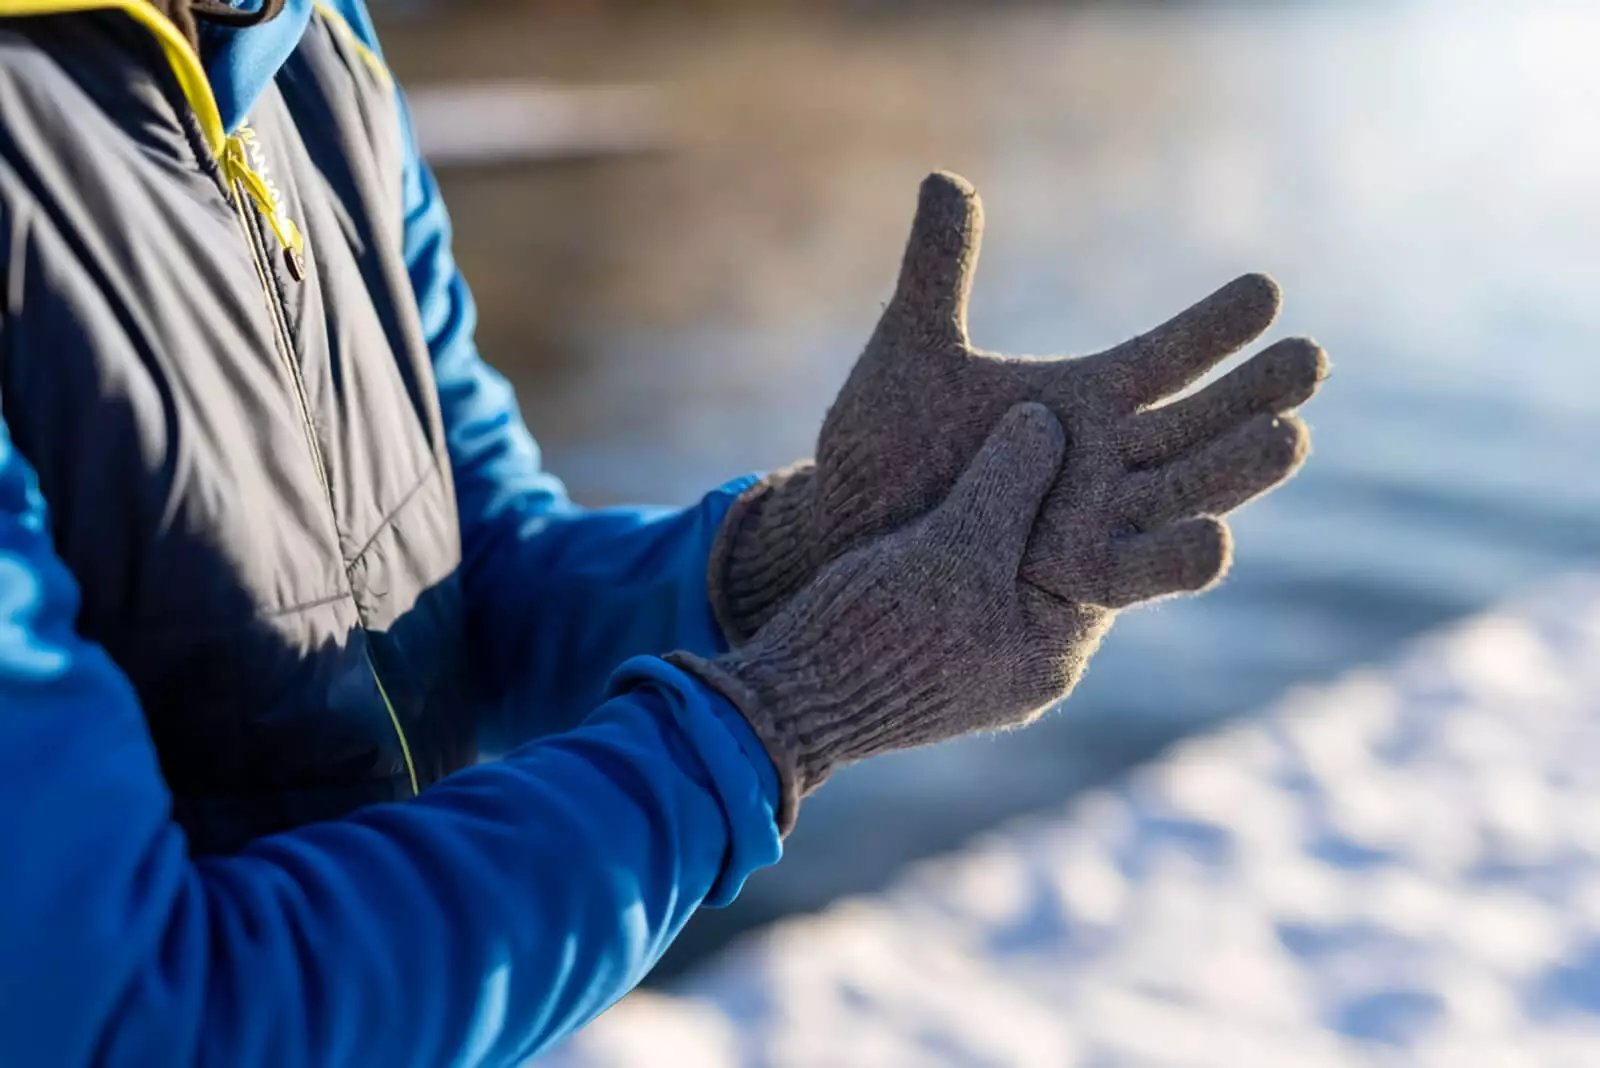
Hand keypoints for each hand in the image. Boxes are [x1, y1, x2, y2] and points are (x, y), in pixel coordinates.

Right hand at [681, 405, 1108, 831]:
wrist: (786, 700)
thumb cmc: (875, 630)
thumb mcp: (951, 544)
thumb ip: (1005, 481)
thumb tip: (1047, 418)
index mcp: (1054, 652)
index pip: (1105, 556)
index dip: (1093, 488)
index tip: (1083, 428)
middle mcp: (1032, 667)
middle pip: (1058, 563)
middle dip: (1045, 501)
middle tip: (1035, 427)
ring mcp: (988, 665)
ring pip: (1010, 571)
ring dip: (998, 516)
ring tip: (983, 451)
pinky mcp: (943, 656)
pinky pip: (972, 585)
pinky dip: (964, 541)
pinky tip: (943, 497)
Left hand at [711, 171, 1324, 641]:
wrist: (844, 529)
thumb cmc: (877, 445)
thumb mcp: (908, 349)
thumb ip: (938, 271)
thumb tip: (945, 178)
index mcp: (1081, 400)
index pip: (1165, 358)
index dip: (1213, 328)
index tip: (1266, 288)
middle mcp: (1103, 460)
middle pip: (1198, 426)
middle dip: (1253, 395)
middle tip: (1313, 357)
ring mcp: (1092, 521)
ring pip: (1183, 495)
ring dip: (1235, 470)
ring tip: (1291, 436)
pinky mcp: (1065, 580)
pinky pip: (1129, 573)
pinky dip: (1172, 560)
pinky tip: (1217, 542)